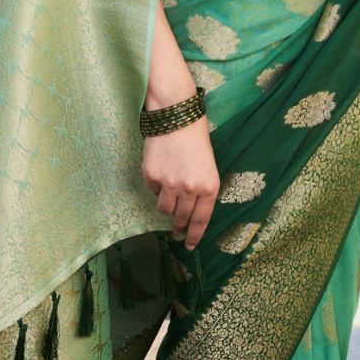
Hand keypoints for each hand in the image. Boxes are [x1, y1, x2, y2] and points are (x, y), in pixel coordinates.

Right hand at [142, 99, 219, 250]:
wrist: (175, 115)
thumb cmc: (196, 137)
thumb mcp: (208, 164)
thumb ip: (201, 187)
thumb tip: (190, 210)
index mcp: (209, 185)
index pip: (201, 219)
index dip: (195, 235)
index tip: (190, 245)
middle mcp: (190, 188)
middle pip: (181, 218)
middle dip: (178, 226)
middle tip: (177, 229)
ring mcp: (169, 183)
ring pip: (164, 208)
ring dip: (166, 207)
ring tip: (169, 197)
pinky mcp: (151, 176)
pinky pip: (153, 191)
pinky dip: (156, 188)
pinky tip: (161, 173)